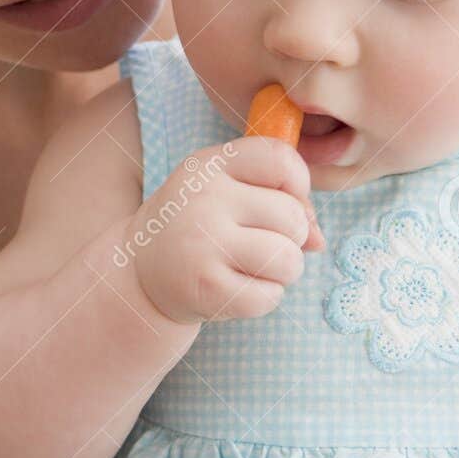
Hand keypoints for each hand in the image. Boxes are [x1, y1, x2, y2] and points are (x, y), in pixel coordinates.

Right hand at [125, 136, 323, 324]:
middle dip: (290, 238)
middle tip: (258, 243)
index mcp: (210, 165)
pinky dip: (264, 298)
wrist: (140, 272)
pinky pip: (270, 296)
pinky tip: (236, 288)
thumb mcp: (227, 191)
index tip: (283, 201)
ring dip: (281, 271)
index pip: (281, 159)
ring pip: (288, 259)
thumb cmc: (199, 226)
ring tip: (250, 266)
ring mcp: (202, 243)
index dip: (298, 184)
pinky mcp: (206, 287)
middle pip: (292, 217)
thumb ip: (280, 199)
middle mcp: (204, 198)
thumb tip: (318, 239)